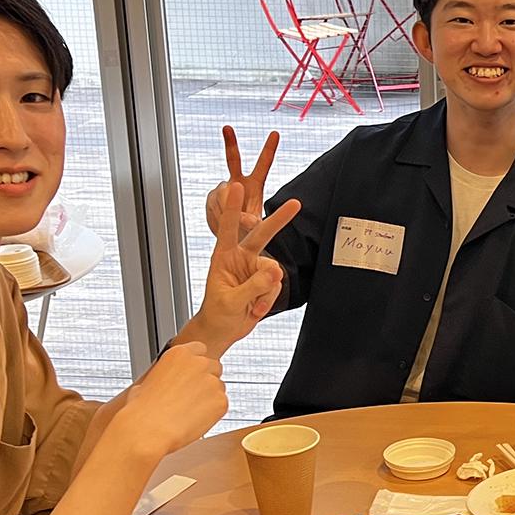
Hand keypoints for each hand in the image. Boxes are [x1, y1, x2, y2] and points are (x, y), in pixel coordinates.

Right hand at [116, 343, 227, 459]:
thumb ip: (162, 375)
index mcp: (180, 353)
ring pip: (219, 387)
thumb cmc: (141, 410)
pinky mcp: (221, 401)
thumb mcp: (146, 381)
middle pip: (214, 367)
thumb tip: (160, 382)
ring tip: (189, 411)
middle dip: (206, 380)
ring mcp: (212, 382)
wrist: (148, 430)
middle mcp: (200, 363)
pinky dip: (213, 412)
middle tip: (192, 396)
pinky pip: (222, 404)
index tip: (192, 376)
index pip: (200, 350)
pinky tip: (195, 419)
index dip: (197, 365)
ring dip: (210, 396)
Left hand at [188, 127, 297, 354]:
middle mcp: (240, 258)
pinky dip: (268, 300)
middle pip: (262, 235)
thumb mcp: (230, 301)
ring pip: (273, 270)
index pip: (228, 227)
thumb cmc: (217, 313)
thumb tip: (275, 271)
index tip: (237, 185)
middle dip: (279, 220)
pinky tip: (256, 310)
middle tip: (296, 204)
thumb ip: (253, 285)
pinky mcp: (265, 281)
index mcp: (223, 256)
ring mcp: (254, 269)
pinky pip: (276, 286)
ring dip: (266, 291)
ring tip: (253, 307)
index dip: (233, 207)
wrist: (223, 329)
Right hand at [205, 125, 277, 237]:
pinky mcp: (211, 198)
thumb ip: (252, 223)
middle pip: (233, 159)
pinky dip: (217, 216)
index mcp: (255, 186)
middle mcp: (239, 182)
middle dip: (230, 143)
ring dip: (226, 211)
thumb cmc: (249, 232)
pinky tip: (221, 223)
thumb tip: (248, 221)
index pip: (263, 165)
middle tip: (227, 127)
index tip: (276, 133)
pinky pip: (213, 204)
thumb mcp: (255, 227)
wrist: (231, 240)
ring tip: (232, 224)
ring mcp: (223, 189)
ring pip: (222, 193)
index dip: (269, 149)